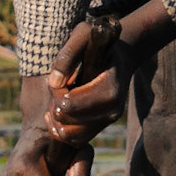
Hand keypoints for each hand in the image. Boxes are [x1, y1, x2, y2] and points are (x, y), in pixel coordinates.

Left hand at [42, 19, 133, 145]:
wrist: (120, 55)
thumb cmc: (98, 42)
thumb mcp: (82, 35)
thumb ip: (67, 56)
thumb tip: (54, 83)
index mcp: (109, 89)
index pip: (70, 105)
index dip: (56, 94)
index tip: (58, 79)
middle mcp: (112, 110)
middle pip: (69, 124)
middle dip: (56, 108)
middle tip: (57, 91)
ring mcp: (108, 119)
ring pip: (72, 137)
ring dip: (57, 123)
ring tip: (55, 104)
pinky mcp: (102, 125)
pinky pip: (77, 140)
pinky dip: (63, 131)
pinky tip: (58, 113)